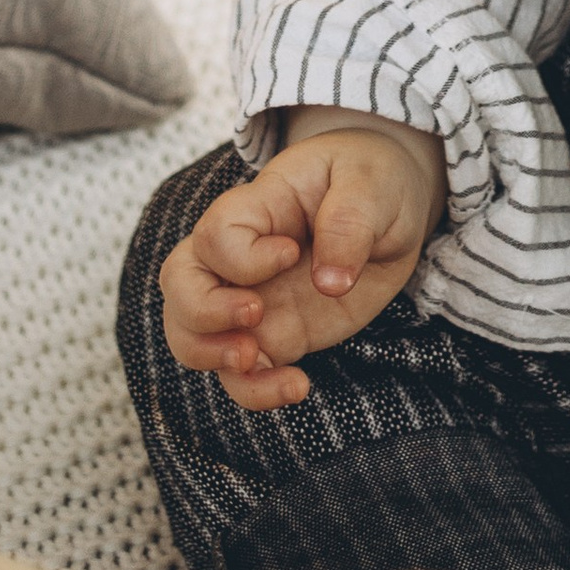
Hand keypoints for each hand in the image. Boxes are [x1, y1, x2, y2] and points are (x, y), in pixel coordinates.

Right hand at [159, 121, 444, 411]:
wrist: (390, 203)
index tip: (292, 253)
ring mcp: (253, 298)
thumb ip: (349, 223)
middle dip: (202, 311)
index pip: (216, 235)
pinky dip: (256, 390)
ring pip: (190, 335)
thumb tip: (329, 282)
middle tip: (254, 314)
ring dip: (211, 356)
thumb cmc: (370, 179)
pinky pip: (242, 373)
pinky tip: (297, 387)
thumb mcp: (372, 183)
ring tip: (254, 359)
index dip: (243, 256)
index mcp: (257, 205)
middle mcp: (240, 255)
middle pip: (180, 282)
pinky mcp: (275, 335)